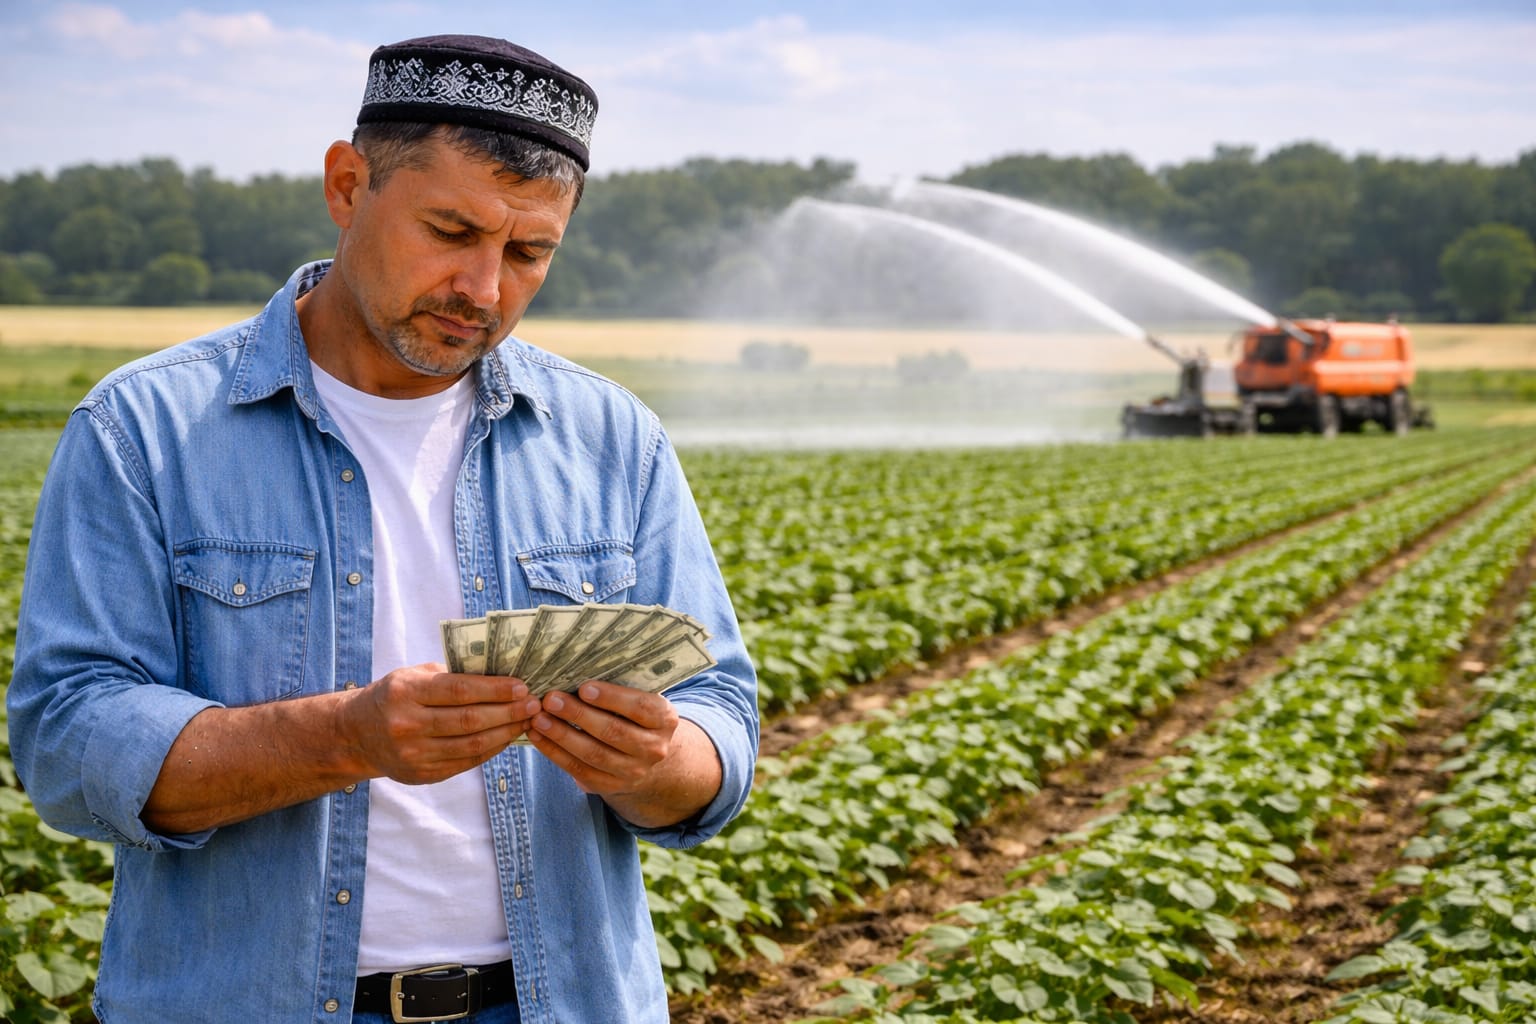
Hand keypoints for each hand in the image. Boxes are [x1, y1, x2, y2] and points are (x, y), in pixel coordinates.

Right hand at [343, 663, 541, 784]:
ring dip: (505, 732)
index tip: (522, 686)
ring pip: (471, 745)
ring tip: (527, 720)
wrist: (357, 734)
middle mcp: (407, 725)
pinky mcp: (421, 775)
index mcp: (406, 692)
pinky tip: (506, 737)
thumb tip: (501, 676)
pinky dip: (491, 750)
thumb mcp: (413, 675)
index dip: (495, 690)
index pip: (459, 690)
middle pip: (470, 720)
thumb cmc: (395, 696)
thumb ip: (452, 675)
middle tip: (534, 704)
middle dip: (508, 711)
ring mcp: (413, 754)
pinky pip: (465, 762)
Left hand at [525, 680, 721, 827]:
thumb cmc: (636, 716)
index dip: (612, 697)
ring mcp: (634, 771)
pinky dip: (555, 753)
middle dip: (578, 715)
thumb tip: (579, 671)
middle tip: (551, 699)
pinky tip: (538, 737)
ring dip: (561, 736)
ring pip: (593, 754)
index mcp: (664, 719)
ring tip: (539, 719)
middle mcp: (654, 748)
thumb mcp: (641, 699)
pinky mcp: (612, 786)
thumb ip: (621, 688)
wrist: (649, 756)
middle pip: (613, 732)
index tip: (584, 687)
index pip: (640, 707)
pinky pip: (580, 770)